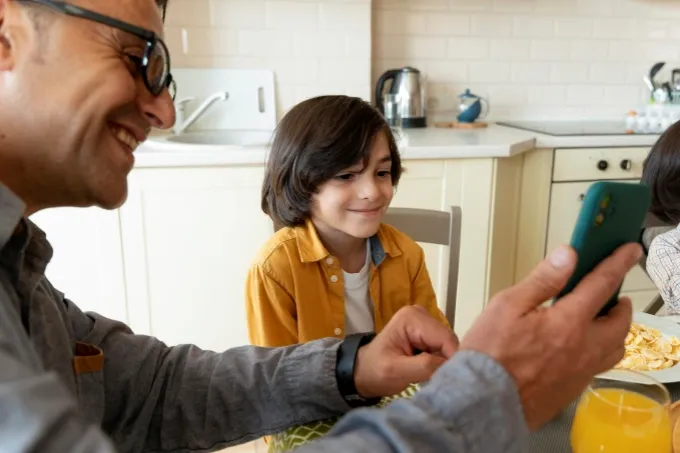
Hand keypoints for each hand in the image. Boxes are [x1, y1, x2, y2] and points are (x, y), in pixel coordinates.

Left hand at [353, 305, 458, 398]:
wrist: (364, 372)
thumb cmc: (375, 371)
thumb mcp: (396, 371)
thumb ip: (424, 366)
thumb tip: (452, 364)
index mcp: (412, 318)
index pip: (446, 339)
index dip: (451, 360)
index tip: (447, 379)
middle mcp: (422, 314)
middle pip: (449, 341)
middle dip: (445, 362)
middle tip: (433, 378)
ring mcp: (425, 322)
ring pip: (448, 346)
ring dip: (442, 363)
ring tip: (427, 374)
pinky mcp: (427, 333)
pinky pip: (443, 349)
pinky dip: (439, 361)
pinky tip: (427, 369)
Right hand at [460, 243, 640, 430]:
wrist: (484, 402)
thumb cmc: (490, 354)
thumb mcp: (507, 305)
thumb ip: (542, 280)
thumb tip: (568, 256)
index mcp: (568, 322)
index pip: (602, 285)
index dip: (617, 263)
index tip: (629, 250)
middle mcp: (584, 348)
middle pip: (619, 322)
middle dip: (620, 304)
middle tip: (612, 293)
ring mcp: (582, 371)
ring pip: (615, 347)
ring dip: (615, 329)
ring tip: (602, 320)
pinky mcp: (573, 388)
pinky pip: (599, 366)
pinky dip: (600, 350)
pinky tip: (581, 347)